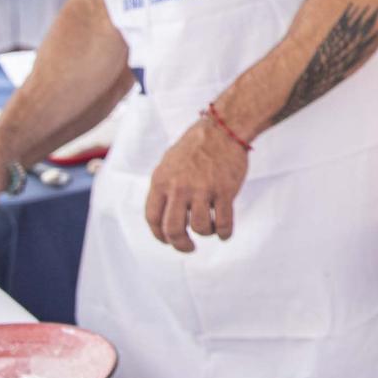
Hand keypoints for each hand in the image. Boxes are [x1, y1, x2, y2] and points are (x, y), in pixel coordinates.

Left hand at [144, 117, 248, 251]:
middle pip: (173, 229)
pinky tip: (224, 233)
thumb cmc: (195, 146)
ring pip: (199, 227)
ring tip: (209, 230)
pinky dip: (224, 233)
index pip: (153, 218)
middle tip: (188, 247)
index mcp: (161, 181)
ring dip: (204, 233)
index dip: (159, 235)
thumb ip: (163, 188)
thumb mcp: (168, 163)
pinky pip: (223, 222)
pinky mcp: (225, 191)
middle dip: (180, 244)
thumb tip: (161, 215)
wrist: (223, 129)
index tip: (167, 241)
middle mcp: (179, 187)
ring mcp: (203, 190)